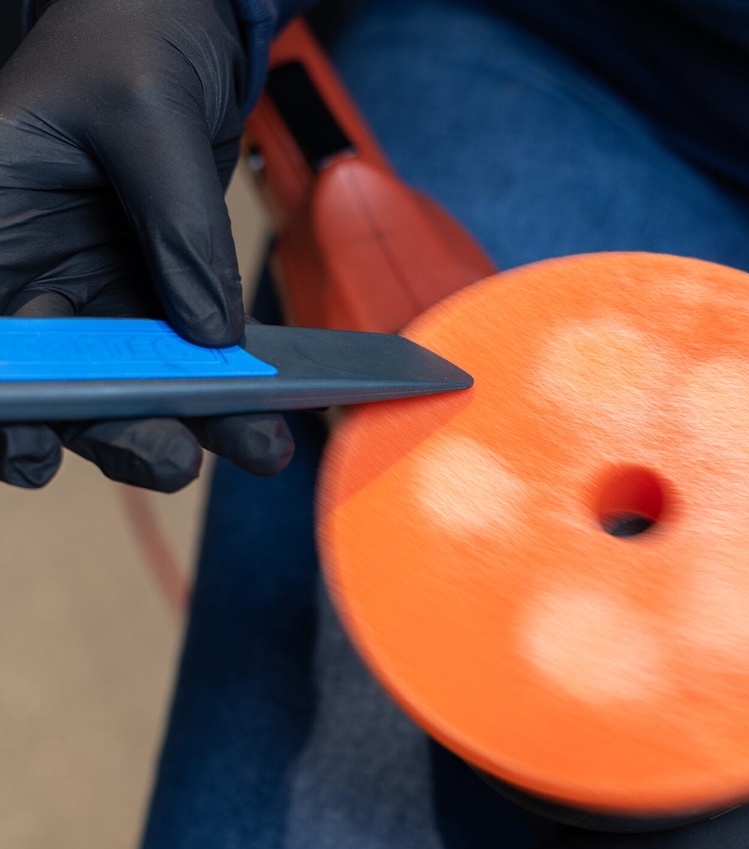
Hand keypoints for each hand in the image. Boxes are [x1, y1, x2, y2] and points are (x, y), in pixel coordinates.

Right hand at [0, 0, 292, 489]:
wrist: (180, 25)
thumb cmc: (130, 39)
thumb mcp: (143, 113)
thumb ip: (174, 226)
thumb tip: (208, 336)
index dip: (2, 406)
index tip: (34, 452)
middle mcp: (35, 273)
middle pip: (61, 382)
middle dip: (115, 430)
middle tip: (169, 455)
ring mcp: (101, 294)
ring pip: (134, 388)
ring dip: (191, 424)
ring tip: (257, 444)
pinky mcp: (159, 295)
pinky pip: (192, 360)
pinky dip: (230, 391)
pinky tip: (270, 415)